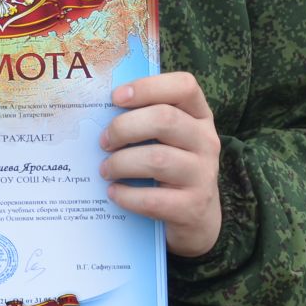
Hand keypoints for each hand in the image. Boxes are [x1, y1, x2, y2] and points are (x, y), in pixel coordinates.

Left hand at [100, 73, 221, 258]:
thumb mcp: (169, 140)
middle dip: (124, 127)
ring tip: (105, 169)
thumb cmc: (171, 169)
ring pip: (157, 159)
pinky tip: (114, 193)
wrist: (196, 219)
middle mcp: (207, 141)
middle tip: (104, 141)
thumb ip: (146, 121)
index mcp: (199, 116)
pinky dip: (127, 195)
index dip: (148, 86)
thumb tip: (98, 113)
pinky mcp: (192, 207)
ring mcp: (203, 175)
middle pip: (165, 119)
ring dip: (121, 163)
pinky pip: (154, 199)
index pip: (184, 86)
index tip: (116, 97)